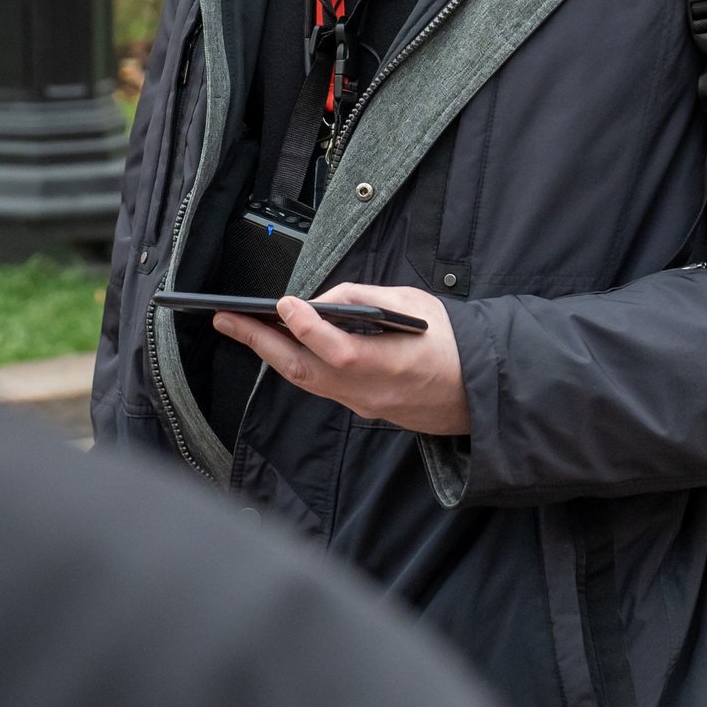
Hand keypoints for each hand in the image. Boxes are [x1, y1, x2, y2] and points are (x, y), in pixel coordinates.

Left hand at [213, 283, 468, 435]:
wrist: (479, 389)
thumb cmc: (451, 341)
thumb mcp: (415, 303)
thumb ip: (366, 298)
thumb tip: (320, 300)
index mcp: (396, 364)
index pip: (342, 352)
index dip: (309, 329)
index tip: (284, 304)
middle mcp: (374, 392)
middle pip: (307, 371)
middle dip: (260, 343)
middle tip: (227, 319)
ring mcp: (366, 405)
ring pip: (306, 382)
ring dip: (269, 354)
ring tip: (239, 327)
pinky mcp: (362, 408)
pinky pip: (319, 387)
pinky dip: (293, 364)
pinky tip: (277, 345)